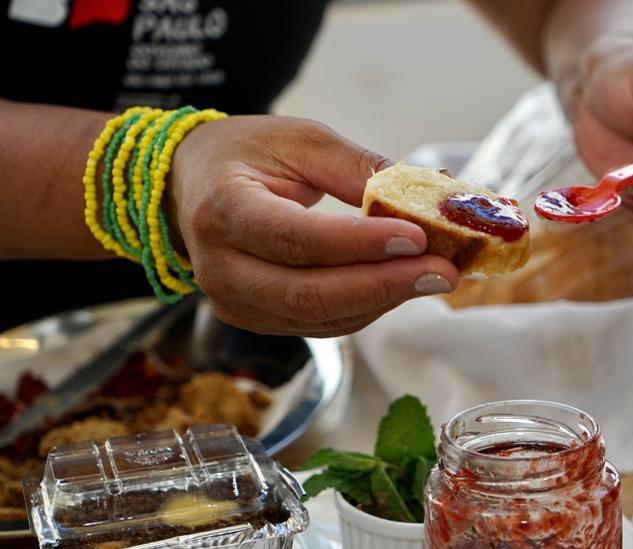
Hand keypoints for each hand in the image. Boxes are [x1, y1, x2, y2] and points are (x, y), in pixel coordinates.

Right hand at [167, 116, 458, 336]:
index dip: (359, 244)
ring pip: (321, 317)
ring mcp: (236, 303)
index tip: (417, 237)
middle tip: (443, 271)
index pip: (296, 238)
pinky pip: (322, 324)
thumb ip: (360, 169)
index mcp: (223, 209)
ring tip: (436, 275)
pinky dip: (369, 307)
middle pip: (309, 293)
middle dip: (385, 285)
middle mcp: (221, 267)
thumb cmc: (246, 155)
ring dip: (385, 299)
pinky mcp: (258, 320)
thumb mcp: (301, 141)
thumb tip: (431, 197)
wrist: (189, 187)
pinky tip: (402, 284)